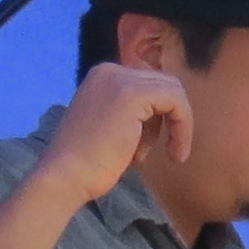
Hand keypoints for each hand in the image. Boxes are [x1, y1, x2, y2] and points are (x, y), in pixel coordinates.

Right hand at [31, 62, 191, 208]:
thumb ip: (131, 116)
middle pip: (162, 84)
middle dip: (167, 119)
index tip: (147, 148)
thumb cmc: (85, 165)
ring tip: (163, 155)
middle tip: (161, 151)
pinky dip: (183, 126)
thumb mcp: (110, 129)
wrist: (65, 177)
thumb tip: (158, 117)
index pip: (147, 85)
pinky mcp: (133, 95)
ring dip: (177, 125)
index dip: (157, 117)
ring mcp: (120, 80)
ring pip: (173, 91)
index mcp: (101, 77)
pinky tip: (175, 152)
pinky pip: (175, 101)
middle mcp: (110, 71)